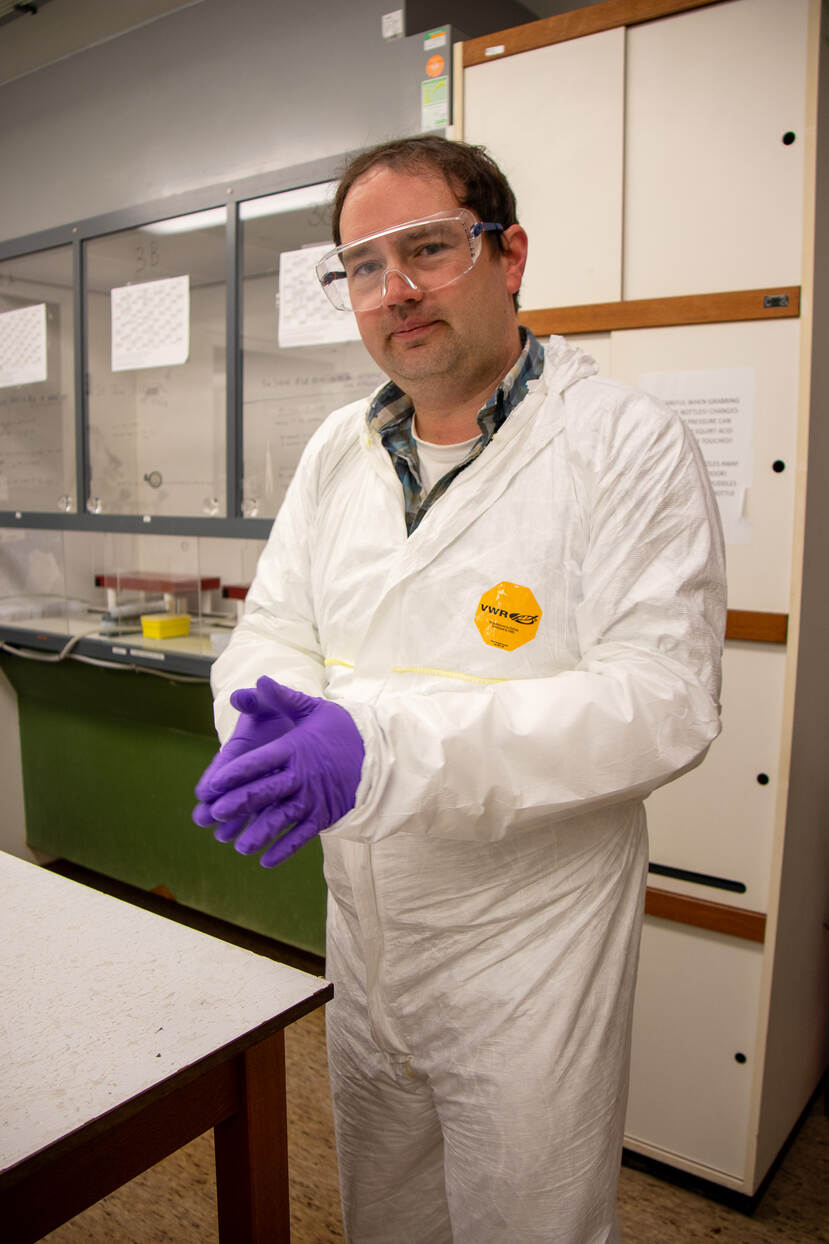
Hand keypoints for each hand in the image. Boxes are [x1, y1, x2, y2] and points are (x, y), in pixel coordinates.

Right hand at [192, 676, 296, 839]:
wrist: (311, 729)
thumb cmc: (285, 714)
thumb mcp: (275, 704)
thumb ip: (260, 699)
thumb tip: (241, 694)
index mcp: (245, 745)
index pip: (228, 761)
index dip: (217, 775)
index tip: (204, 791)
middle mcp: (252, 769)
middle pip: (233, 789)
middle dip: (217, 804)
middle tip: (203, 819)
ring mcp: (268, 786)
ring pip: (250, 807)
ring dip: (236, 822)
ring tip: (224, 838)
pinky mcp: (286, 799)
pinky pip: (276, 817)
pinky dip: (267, 832)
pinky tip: (261, 849)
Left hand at [195, 681, 363, 867]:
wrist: (381, 754)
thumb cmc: (342, 730)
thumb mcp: (314, 709)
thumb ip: (284, 698)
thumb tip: (257, 681)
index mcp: (294, 749)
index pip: (258, 762)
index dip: (233, 774)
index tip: (212, 785)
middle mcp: (302, 776)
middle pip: (265, 792)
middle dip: (239, 804)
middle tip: (216, 814)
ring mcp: (313, 799)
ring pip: (281, 819)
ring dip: (259, 834)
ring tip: (239, 846)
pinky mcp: (325, 816)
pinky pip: (302, 836)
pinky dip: (284, 850)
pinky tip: (266, 861)